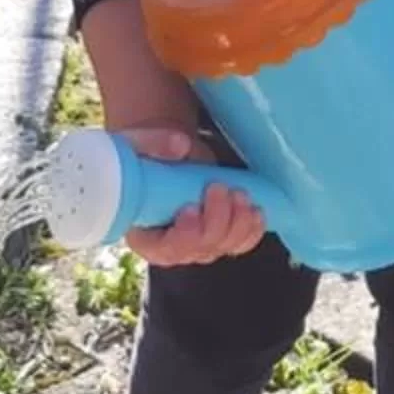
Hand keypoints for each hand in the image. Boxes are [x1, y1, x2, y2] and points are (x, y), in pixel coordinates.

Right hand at [119, 126, 266, 265]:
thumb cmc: (145, 156)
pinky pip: (239, 243)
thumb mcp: (137, 144)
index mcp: (143, 233)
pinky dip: (251, 230)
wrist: (164, 155)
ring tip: (239, 194)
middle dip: (216, 222)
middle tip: (219, 188)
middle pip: (198, 250)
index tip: (192, 208)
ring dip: (238, 223)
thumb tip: (181, 145)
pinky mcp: (218, 235)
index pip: (163, 249)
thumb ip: (153, 143)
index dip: (183, 236)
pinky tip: (256, 213)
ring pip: (222, 247)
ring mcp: (197, 244)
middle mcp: (170, 246)